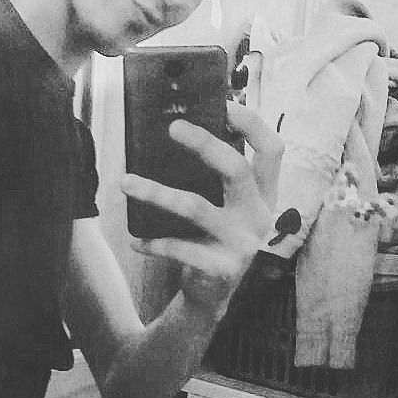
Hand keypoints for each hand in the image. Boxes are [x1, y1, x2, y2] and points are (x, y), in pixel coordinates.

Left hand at [122, 102, 282, 311]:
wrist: (212, 294)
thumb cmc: (212, 239)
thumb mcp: (225, 206)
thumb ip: (215, 176)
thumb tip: (179, 128)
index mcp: (263, 194)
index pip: (272, 149)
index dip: (251, 123)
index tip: (223, 103)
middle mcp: (259, 215)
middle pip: (237, 169)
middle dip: (205, 144)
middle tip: (172, 128)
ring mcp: (242, 242)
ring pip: (196, 207)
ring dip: (155, 193)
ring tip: (125, 182)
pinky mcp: (221, 268)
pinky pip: (179, 247)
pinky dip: (153, 242)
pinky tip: (135, 241)